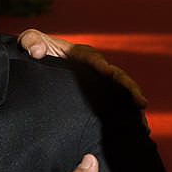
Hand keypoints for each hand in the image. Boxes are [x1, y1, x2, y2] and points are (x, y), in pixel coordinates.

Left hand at [18, 30, 147, 107]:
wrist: (34, 66)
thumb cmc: (34, 50)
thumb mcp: (29, 42)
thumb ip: (31, 41)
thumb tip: (37, 51)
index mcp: (80, 54)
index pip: (93, 58)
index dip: (100, 65)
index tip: (107, 73)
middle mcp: (95, 67)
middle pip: (117, 77)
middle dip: (129, 89)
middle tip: (140, 102)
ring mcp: (98, 83)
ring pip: (120, 92)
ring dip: (132, 104)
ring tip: (142, 120)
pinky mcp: (98, 97)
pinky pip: (115, 104)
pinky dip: (127, 115)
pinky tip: (138, 130)